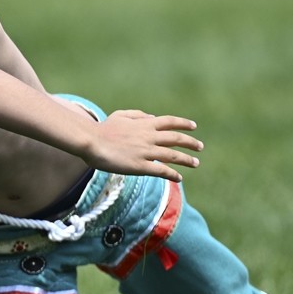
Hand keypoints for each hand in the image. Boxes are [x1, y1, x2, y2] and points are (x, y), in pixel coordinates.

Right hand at [84, 110, 203, 181]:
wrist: (92, 141)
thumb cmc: (103, 128)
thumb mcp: (121, 115)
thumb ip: (138, 115)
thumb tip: (152, 117)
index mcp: (145, 124)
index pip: (170, 122)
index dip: (184, 124)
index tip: (193, 127)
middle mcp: (149, 137)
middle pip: (176, 139)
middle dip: (191, 143)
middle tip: (200, 147)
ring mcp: (146, 152)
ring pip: (173, 156)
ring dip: (186, 159)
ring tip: (195, 163)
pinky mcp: (140, 166)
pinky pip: (162, 171)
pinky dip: (172, 174)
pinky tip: (179, 178)